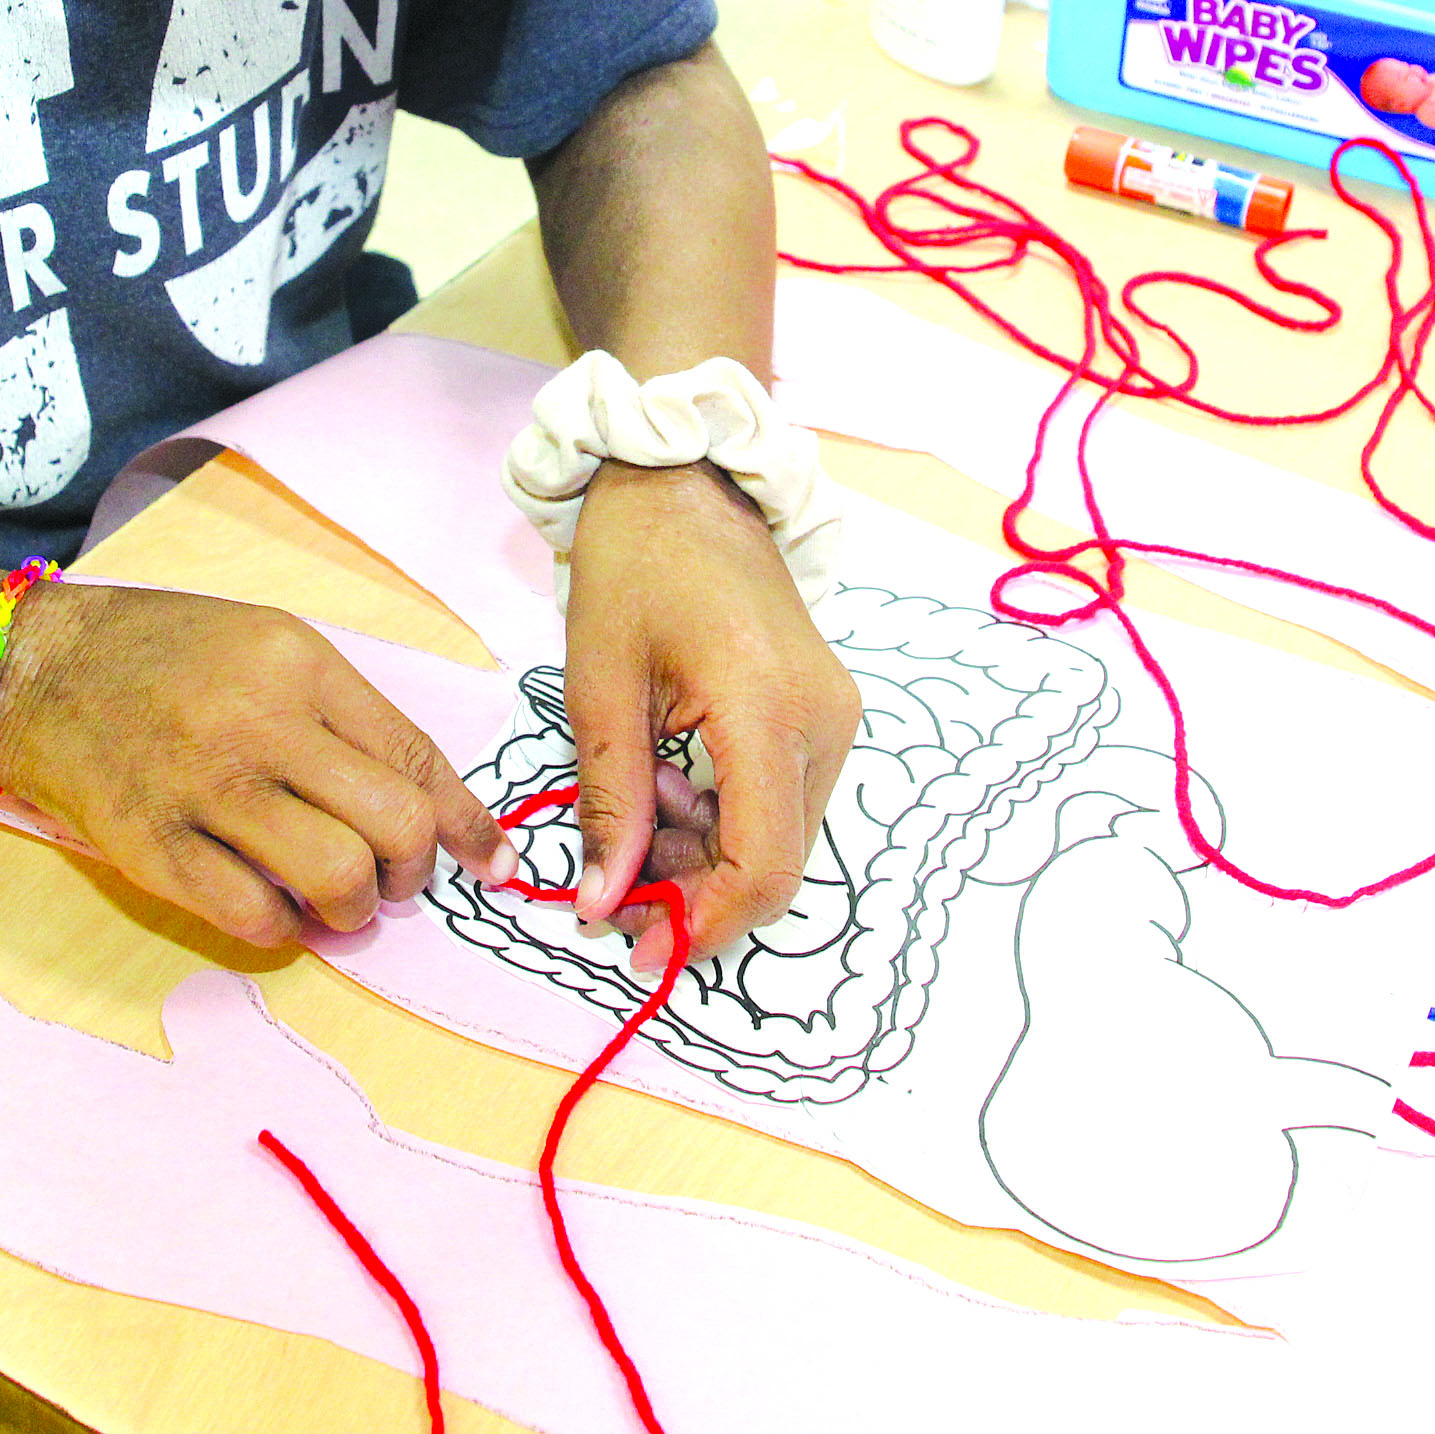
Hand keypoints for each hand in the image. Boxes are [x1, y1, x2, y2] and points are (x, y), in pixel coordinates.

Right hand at [0, 581, 509, 949]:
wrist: (33, 671)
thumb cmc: (164, 656)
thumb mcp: (269, 646)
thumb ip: (344, 717)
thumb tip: (429, 807)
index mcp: (300, 664)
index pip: (417, 758)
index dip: (467, 824)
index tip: (490, 861)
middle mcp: (259, 723)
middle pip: (395, 825)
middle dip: (412, 872)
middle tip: (389, 878)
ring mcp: (203, 789)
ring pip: (336, 876)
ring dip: (352, 907)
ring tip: (332, 899)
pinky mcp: (153, 848)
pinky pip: (254, 916)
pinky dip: (280, 926)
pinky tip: (270, 904)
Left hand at [556, 459, 863, 967]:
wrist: (684, 484)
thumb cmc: (634, 565)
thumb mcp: (599, 688)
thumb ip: (610, 802)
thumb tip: (603, 901)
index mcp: (768, 709)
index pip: (763, 866)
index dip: (703, 926)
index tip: (635, 949)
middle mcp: (824, 721)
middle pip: (774, 862)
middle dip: (693, 893)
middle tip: (610, 885)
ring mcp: (835, 716)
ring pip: (779, 838)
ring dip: (704, 855)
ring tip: (633, 808)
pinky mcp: (826, 713)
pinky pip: (782, 799)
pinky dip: (724, 818)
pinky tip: (669, 780)